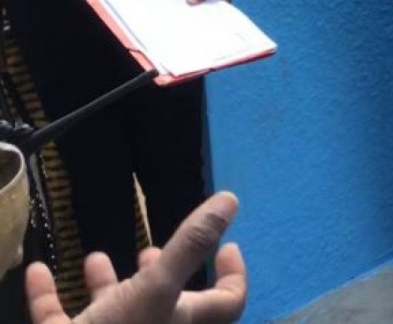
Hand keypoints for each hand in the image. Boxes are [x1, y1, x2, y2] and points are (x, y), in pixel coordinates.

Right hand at [27, 191, 247, 323]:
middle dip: (160, 276)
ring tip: (97, 259)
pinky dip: (48, 297)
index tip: (229, 245)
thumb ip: (191, 244)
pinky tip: (38, 273)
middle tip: (151, 251)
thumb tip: (230, 200)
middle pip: (169, 306)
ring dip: (106, 285)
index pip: (227, 302)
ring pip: (115, 312)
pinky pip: (60, 321)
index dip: (233, 275)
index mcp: (184, 322)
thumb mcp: (158, 286)